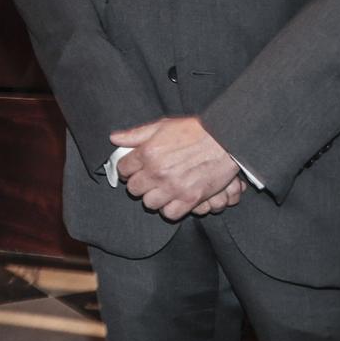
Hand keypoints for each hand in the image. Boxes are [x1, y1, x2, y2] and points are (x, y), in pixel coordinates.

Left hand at [110, 116, 242, 221]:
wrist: (225, 139)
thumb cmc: (194, 131)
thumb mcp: (161, 126)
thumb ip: (135, 135)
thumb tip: (114, 139)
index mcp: (148, 153)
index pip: (123, 169)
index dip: (127, 169)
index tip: (132, 170)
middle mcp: (157, 172)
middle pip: (134, 189)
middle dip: (138, 184)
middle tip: (147, 180)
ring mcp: (173, 187)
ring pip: (149, 203)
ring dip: (153, 198)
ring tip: (160, 190)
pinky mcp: (190, 198)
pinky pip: (170, 214)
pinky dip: (170, 209)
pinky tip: (173, 199)